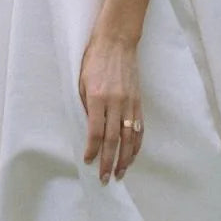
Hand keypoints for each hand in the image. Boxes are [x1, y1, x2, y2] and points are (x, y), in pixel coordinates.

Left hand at [79, 30, 142, 183]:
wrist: (116, 41)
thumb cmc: (94, 59)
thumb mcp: (82, 81)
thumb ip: (85, 105)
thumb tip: (88, 130)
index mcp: (98, 97)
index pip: (95, 131)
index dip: (92, 149)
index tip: (88, 162)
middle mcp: (115, 102)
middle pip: (113, 139)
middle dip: (108, 161)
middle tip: (104, 179)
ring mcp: (129, 102)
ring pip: (129, 138)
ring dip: (125, 159)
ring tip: (119, 174)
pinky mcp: (138, 101)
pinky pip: (138, 128)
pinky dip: (136, 145)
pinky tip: (132, 156)